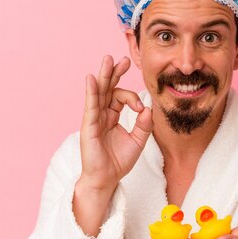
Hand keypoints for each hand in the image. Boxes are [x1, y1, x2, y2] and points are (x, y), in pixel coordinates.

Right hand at [73, 55, 152, 236]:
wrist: (107, 179)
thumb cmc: (119, 162)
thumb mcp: (138, 141)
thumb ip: (144, 125)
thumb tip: (148, 109)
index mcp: (112, 116)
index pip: (121, 97)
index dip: (133, 98)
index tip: (141, 108)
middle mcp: (102, 114)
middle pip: (108, 88)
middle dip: (115, 72)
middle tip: (123, 59)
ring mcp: (94, 119)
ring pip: (99, 92)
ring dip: (104, 75)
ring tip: (108, 60)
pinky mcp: (88, 126)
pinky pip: (90, 105)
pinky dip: (91, 91)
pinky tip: (91, 78)